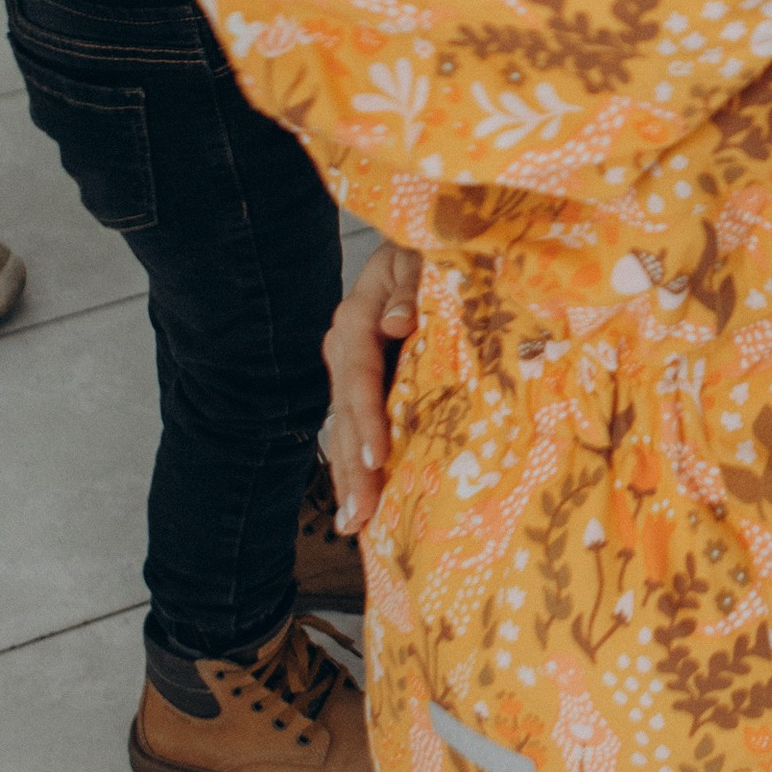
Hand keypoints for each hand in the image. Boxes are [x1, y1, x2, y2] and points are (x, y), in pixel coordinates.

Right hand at [324, 240, 419, 530]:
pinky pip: (354, 430)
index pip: (360, 373)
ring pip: (343, 429)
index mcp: (358, 317)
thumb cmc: (428, 250)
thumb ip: (410, 286)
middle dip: (353, 467)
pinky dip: (355, 468)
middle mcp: (346, 348)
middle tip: (360, 516)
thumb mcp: (420, 256)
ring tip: (353, 525)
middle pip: (345, 413)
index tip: (380, 456)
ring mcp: (349, 370)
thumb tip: (398, 322)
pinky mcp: (362, 387)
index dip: (368, 416)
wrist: (420, 246)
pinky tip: (357, 507)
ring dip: (348, 478)